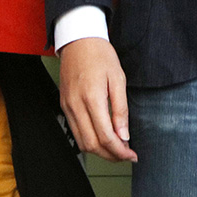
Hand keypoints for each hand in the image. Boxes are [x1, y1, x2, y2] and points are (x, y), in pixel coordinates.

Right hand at [59, 37, 137, 161]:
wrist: (78, 40)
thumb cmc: (100, 55)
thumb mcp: (118, 78)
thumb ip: (120, 109)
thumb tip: (124, 135)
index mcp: (92, 98)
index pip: (106, 137)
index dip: (120, 151)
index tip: (132, 155)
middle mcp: (76, 106)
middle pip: (92, 145)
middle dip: (111, 156)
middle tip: (127, 155)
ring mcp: (68, 108)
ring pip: (82, 143)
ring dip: (100, 151)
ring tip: (117, 149)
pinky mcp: (64, 106)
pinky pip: (75, 132)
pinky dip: (89, 141)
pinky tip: (102, 138)